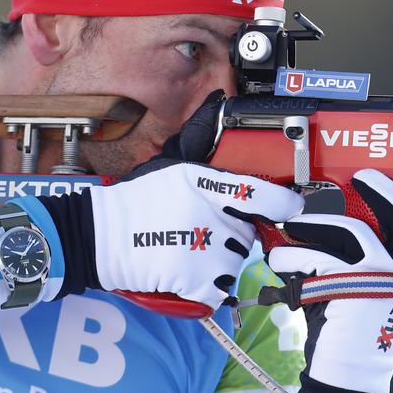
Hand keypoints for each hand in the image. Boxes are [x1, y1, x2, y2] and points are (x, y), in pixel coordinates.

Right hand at [37, 90, 302, 310]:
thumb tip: (219, 102)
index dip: (283, 203)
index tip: (292, 207)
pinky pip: (218, 290)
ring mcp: (206, 247)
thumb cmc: (135, 201)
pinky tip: (182, 274)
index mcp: (207, 183)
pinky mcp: (196, 278)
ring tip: (185, 252)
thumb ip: (201, 145)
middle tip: (198, 233)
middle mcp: (212, 214)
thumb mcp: (171, 165)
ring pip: (234, 263)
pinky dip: (204, 289)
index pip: (261, 192)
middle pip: (247, 233)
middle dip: (230, 236)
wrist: (100, 236)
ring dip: (217, 264)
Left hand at [267, 169, 392, 392]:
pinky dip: (294, 255)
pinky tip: (281, 259)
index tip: (390, 181)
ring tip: (292, 229)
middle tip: (359, 179)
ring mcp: (382, 280)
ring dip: (314, 226)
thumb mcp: (373, 289)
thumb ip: (369, 257)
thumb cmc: (355, 329)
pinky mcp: (351, 287)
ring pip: (350, 231)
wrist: (348, 374)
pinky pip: (318, 256)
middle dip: (381, 191)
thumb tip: (349, 218)